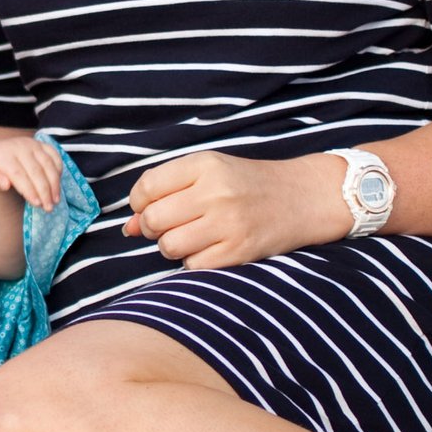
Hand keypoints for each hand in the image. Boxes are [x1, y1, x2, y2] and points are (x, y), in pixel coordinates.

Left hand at [0, 134, 62, 209]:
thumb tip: (6, 184)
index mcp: (3, 154)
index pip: (19, 174)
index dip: (29, 190)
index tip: (36, 204)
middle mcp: (19, 146)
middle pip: (36, 170)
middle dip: (44, 191)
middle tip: (49, 208)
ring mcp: (32, 144)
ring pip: (48, 164)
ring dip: (54, 184)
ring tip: (55, 201)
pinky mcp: (41, 144)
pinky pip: (55, 156)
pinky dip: (59, 170)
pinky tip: (57, 185)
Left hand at [125, 151, 341, 270]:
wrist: (303, 198)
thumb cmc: (247, 184)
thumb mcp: (208, 174)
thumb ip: (165, 193)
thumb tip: (128, 227)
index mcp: (204, 165)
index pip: (146, 188)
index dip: (139, 204)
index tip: (149, 207)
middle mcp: (215, 192)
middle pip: (154, 220)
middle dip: (154, 228)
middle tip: (174, 224)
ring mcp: (228, 223)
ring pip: (169, 247)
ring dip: (173, 247)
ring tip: (193, 236)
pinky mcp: (239, 251)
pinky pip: (193, 266)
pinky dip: (195, 261)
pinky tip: (211, 248)